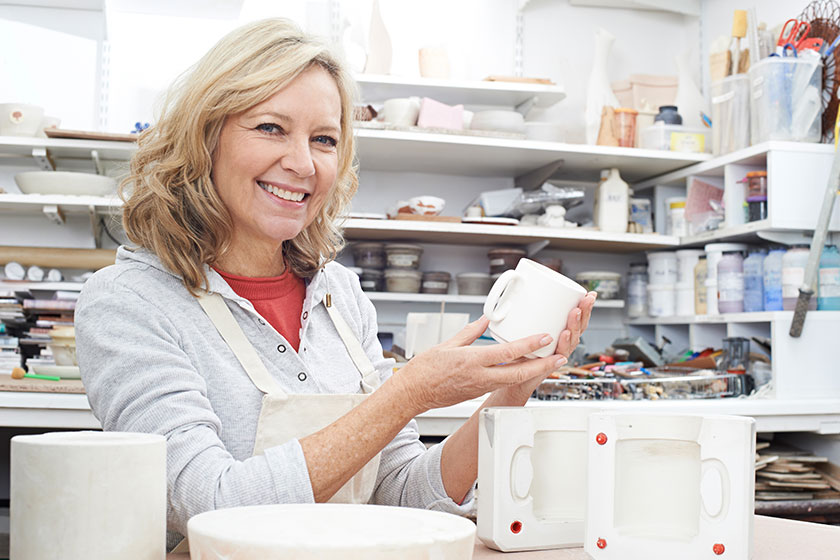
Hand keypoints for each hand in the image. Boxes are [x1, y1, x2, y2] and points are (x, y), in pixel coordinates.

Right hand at [393, 316, 566, 413]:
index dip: (530, 344)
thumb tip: (484, 321)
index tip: (544, 336)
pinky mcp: (478, 392)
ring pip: (513, 380)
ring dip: (533, 371)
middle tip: (560, 357)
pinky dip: (516, 376)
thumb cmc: (425, 370)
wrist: (414, 393)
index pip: (508, 352)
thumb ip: (470, 332)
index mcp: (472, 360)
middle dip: (542, 365)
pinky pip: (502, 383)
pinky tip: (524, 369)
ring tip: (549, 362)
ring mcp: (480, 386)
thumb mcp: (447, 344)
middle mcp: (480, 376)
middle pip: (519, 373)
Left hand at [490, 291, 597, 403]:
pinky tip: (564, 334)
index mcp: (560, 333)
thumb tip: (518, 290)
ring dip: (574, 325)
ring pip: (572, 339)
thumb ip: (524, 313)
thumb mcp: (525, 328)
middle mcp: (562, 344)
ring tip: (574, 312)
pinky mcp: (550, 364)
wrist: (513, 378)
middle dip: (584, 312)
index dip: (584, 307)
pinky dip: (563, 344)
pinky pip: (560, 354)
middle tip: (586, 300)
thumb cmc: (520, 352)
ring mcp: (558, 354)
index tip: (588, 293)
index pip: (576, 318)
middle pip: (579, 327)